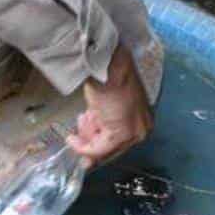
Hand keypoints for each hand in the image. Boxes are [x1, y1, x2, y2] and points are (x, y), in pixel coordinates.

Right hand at [66, 44, 153, 165]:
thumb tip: (87, 140)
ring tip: (81, 121)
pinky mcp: (121, 134)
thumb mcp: (104, 102)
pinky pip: (97, 149)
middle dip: (90, 140)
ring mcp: (134, 132)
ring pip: (103, 149)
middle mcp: (142, 128)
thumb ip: (99, 121)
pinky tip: (72, 139)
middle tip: (75, 139)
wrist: (107, 65)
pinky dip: (81, 147)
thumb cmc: (106, 74)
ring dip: (85, 137)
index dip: (98, 143)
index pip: (120, 142)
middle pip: (112, 148)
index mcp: (142, 118)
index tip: (83, 145)